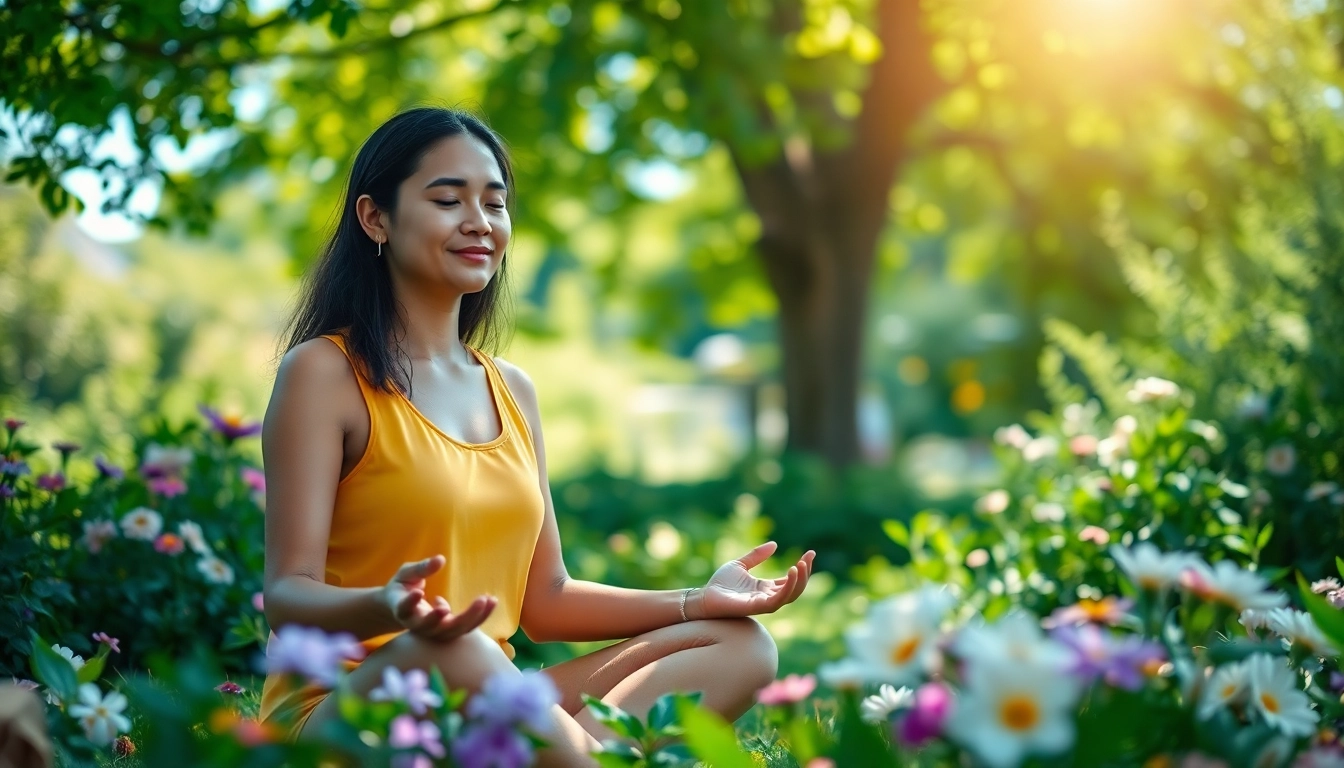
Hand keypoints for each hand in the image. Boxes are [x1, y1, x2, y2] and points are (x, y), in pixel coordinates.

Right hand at [382, 555, 495, 640]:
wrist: (399, 610)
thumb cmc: (402, 588)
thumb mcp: (406, 574)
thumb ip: (421, 568)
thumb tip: (440, 559)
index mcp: (403, 610)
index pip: (405, 610)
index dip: (410, 603)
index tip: (419, 592)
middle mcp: (418, 625)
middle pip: (436, 628)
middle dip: (459, 618)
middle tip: (479, 600)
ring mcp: (433, 631)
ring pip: (454, 631)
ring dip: (474, 617)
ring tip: (488, 600)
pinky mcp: (446, 631)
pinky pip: (465, 628)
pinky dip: (479, 617)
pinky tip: (492, 601)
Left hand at [694, 542, 814, 619]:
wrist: (705, 596)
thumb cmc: (720, 584)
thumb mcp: (740, 564)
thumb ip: (756, 556)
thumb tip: (774, 545)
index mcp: (766, 588)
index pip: (791, 580)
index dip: (803, 567)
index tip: (810, 553)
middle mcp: (768, 597)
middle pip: (795, 588)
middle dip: (806, 574)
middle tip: (808, 557)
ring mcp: (764, 604)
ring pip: (791, 595)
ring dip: (800, 581)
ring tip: (801, 564)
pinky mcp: (758, 607)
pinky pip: (779, 600)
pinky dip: (788, 587)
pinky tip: (791, 572)